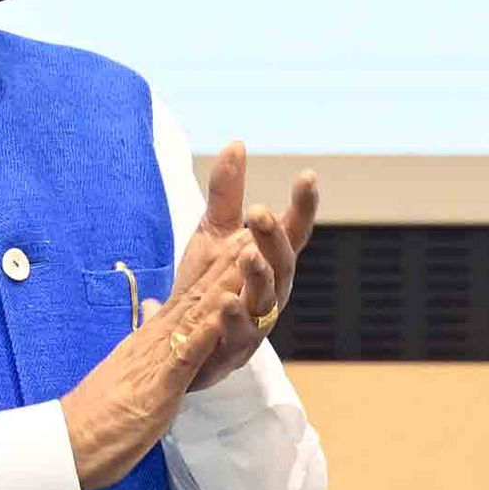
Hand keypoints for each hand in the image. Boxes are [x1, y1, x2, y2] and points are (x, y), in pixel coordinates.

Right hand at [63, 259, 265, 489]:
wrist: (74, 440)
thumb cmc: (104, 411)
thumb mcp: (132, 366)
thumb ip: (146, 334)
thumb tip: (153, 308)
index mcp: (155, 337)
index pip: (193, 294)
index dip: (219, 265)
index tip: (242, 237)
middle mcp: (158, 338)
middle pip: (200, 292)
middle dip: (230, 260)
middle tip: (257, 225)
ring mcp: (158, 356)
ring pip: (197, 313)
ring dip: (225, 283)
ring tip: (249, 252)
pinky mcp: (159, 381)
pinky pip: (186, 352)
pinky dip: (206, 331)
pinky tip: (226, 310)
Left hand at [172, 144, 315, 390]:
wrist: (182, 341)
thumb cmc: (208, 286)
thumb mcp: (213, 233)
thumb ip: (226, 194)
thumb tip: (237, 142)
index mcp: (270, 261)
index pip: (294, 230)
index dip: (304, 205)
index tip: (307, 176)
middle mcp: (272, 290)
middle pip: (283, 261)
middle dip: (274, 237)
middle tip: (260, 211)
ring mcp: (257, 320)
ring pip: (266, 298)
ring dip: (259, 276)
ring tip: (246, 255)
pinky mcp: (235, 347)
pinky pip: (239, 333)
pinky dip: (233, 318)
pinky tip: (224, 302)